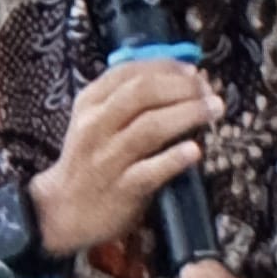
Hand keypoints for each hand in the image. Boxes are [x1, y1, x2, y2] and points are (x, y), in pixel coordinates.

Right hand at [30, 60, 222, 255]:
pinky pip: (150, 171)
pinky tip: (195, 150)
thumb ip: (128, 98)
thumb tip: (182, 77)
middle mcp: (96, 125)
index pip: (130, 72)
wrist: (63, 210)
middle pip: (142, 94)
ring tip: (214, 109)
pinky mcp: (121, 189)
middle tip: (209, 91)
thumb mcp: (96, 120)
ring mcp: (108, 158)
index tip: (194, 71)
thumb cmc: (90, 160)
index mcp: (90, 102)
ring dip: (187, 114)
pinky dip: (174, 159)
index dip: (167, 67)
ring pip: (150, 127)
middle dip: (182, 87)